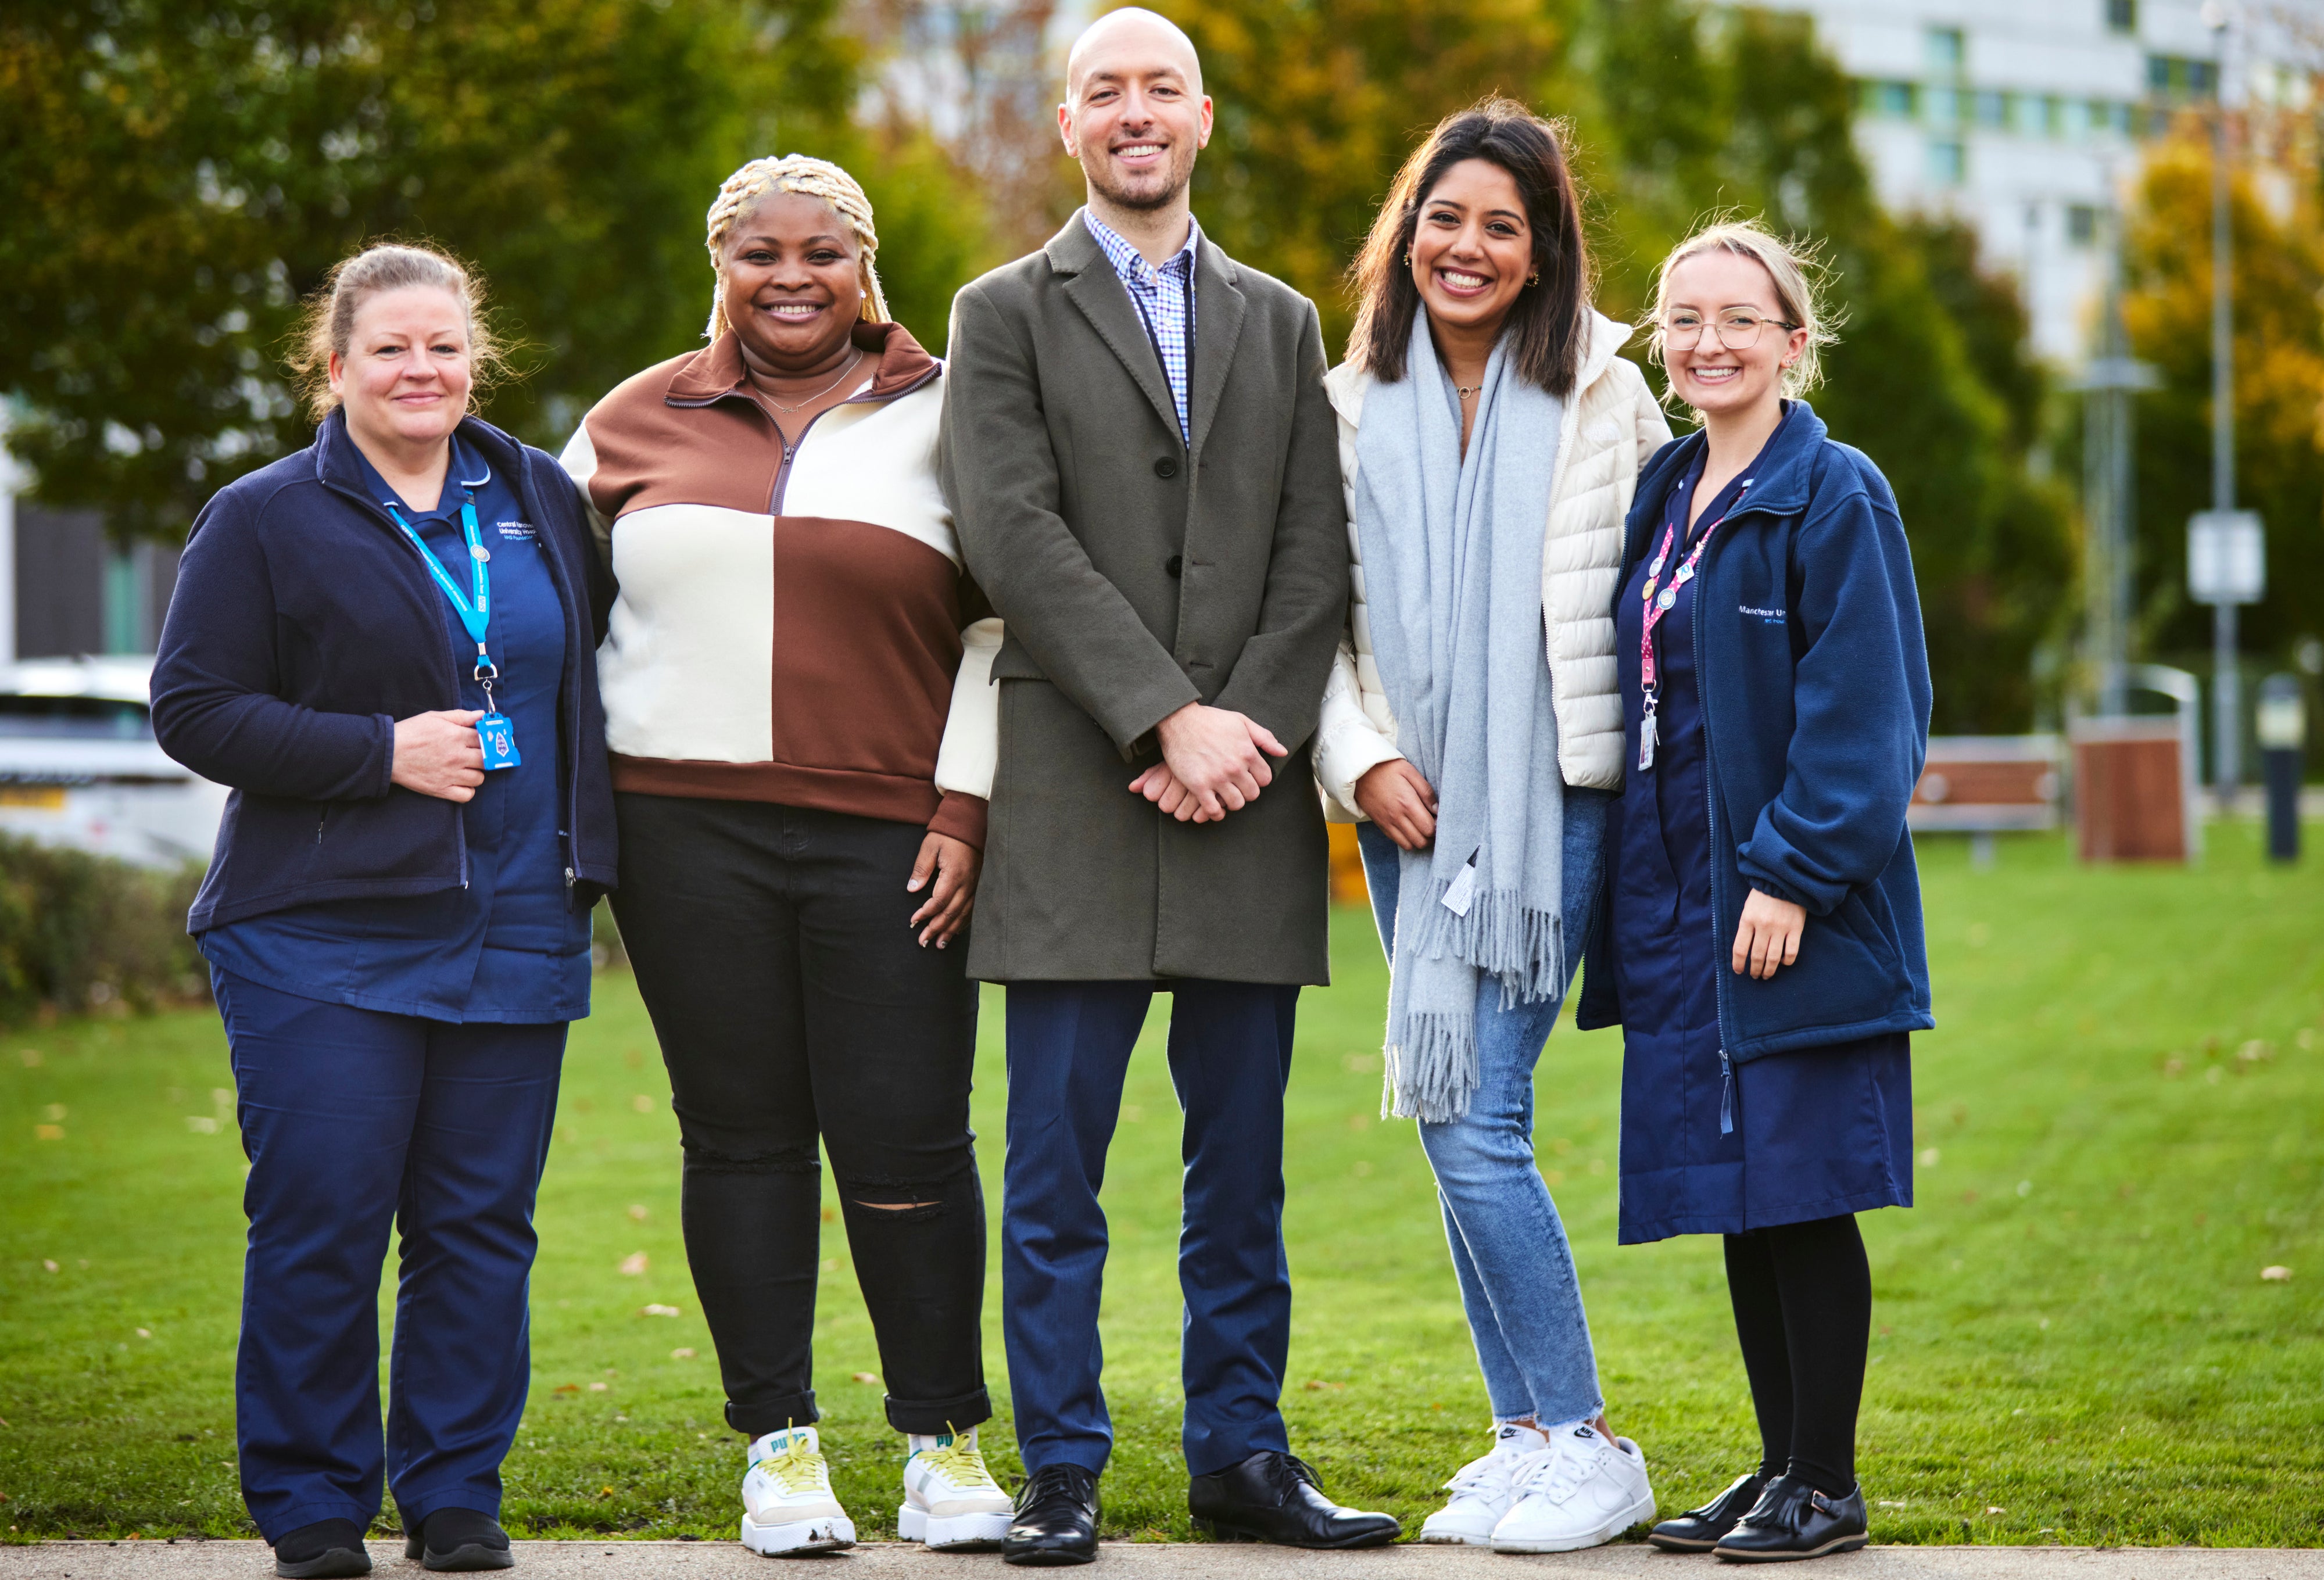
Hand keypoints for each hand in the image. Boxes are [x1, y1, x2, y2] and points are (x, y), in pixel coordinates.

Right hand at [391, 710, 485, 801]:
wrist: (388, 753)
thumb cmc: (410, 732)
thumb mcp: (435, 717)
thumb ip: (460, 716)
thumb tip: (481, 714)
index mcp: (456, 736)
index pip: (484, 739)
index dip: (484, 740)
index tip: (480, 741)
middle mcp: (457, 756)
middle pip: (486, 760)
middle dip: (482, 757)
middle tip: (473, 755)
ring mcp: (451, 775)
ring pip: (479, 779)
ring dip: (475, 773)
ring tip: (465, 769)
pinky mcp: (442, 790)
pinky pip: (467, 795)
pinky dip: (467, 790)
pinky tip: (460, 782)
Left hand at [906, 832, 981, 947]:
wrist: (971, 823)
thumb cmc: (948, 834)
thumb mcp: (930, 846)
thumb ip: (921, 869)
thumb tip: (912, 889)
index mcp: (954, 874)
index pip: (938, 902)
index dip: (925, 914)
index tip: (913, 921)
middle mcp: (968, 883)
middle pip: (951, 913)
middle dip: (936, 929)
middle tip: (923, 941)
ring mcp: (976, 886)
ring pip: (963, 915)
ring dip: (950, 931)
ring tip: (939, 945)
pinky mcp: (979, 885)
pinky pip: (972, 909)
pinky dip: (963, 923)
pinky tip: (956, 931)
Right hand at [1140, 702, 1287, 820]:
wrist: (1179, 720)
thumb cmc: (1211, 719)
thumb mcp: (1241, 721)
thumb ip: (1264, 737)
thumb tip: (1282, 752)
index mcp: (1248, 752)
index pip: (1265, 779)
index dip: (1258, 780)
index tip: (1248, 777)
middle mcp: (1235, 767)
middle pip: (1252, 794)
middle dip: (1246, 792)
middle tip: (1236, 787)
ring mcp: (1217, 777)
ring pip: (1236, 804)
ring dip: (1232, 802)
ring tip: (1225, 795)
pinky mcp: (1198, 785)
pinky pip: (1213, 810)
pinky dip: (1215, 813)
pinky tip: (1213, 806)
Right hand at [1353, 759, 1436, 850]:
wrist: (1359, 772)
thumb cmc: (1387, 769)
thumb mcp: (1410, 772)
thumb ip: (1426, 791)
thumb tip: (1438, 810)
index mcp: (1407, 803)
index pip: (1429, 828)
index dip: (1438, 827)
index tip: (1438, 818)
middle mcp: (1397, 817)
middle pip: (1421, 841)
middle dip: (1431, 837)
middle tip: (1433, 825)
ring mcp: (1388, 823)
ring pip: (1410, 845)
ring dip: (1420, 840)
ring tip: (1423, 829)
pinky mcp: (1381, 825)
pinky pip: (1397, 842)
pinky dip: (1408, 840)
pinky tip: (1411, 829)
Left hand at [1732, 888, 1805, 979]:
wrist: (1785, 880)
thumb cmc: (1763, 895)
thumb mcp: (1748, 908)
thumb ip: (1746, 927)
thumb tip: (1744, 950)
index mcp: (1747, 920)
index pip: (1740, 949)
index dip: (1738, 964)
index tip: (1739, 971)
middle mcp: (1763, 926)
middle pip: (1757, 956)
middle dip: (1754, 970)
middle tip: (1755, 976)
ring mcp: (1780, 928)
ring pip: (1773, 958)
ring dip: (1769, 970)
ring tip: (1766, 975)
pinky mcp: (1796, 928)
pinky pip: (1791, 952)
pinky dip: (1787, 961)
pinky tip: (1783, 962)